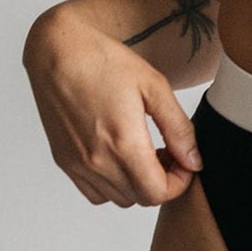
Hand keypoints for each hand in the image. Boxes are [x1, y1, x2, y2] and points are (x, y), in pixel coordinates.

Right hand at [23, 8, 203, 207]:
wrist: (56, 52)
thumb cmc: (103, 61)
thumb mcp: (154, 86)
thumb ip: (178, 128)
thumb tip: (194, 160)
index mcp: (123, 143)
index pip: (158, 193)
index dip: (180, 182)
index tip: (184, 160)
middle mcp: (97, 161)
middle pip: (141, 198)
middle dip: (163, 181)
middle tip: (167, 152)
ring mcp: (77, 164)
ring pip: (119, 198)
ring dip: (138, 184)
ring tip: (144, 151)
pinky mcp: (64, 161)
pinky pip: (94, 193)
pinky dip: (112, 184)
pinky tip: (118, 156)